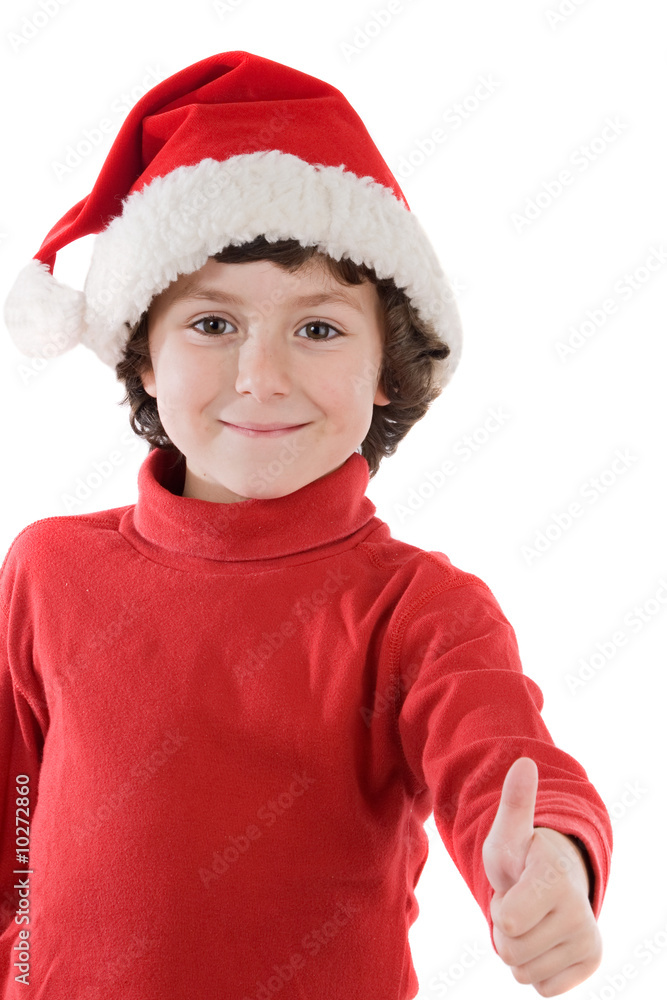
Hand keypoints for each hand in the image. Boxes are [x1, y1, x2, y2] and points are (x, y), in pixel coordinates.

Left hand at [482, 757, 601, 995]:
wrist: (555, 879)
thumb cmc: (523, 856)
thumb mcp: (508, 832)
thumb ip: (515, 803)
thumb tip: (523, 763)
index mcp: (554, 877)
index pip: (506, 921)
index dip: (497, 907)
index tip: (510, 887)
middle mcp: (579, 911)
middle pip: (510, 950)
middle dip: (503, 931)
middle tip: (517, 905)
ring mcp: (588, 939)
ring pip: (523, 972)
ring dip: (517, 950)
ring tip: (529, 920)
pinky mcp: (591, 962)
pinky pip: (542, 987)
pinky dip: (535, 969)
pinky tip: (542, 940)